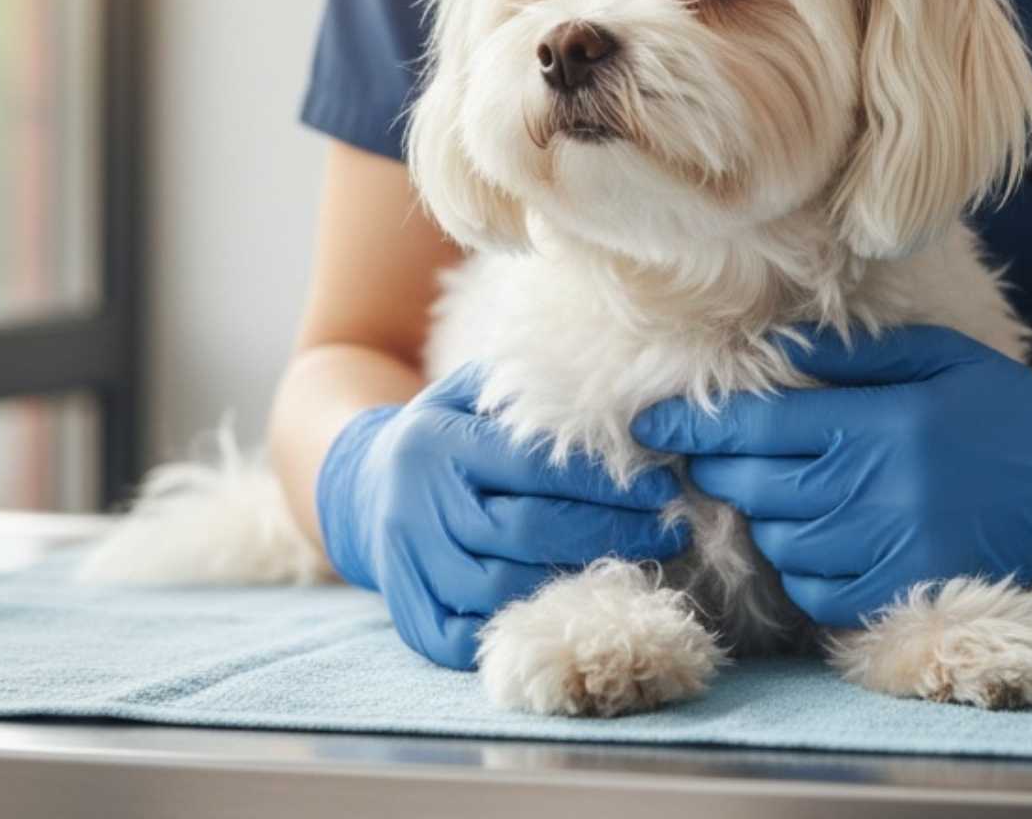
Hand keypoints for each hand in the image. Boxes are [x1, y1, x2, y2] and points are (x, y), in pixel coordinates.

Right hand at [317, 364, 687, 668]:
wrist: (364, 486)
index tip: (661, 488)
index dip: (605, 482)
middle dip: (608, 533)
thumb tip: (624, 398)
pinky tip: (572, 609)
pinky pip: (468, 639)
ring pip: (503, 589)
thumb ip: (534, 392)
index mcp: (437, 442)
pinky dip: (522, 629)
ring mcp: (409, 565)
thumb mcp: (475, 393)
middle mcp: (417, 505)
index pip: (535, 467)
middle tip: (666, 533)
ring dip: (576, 585)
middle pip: (526, 532)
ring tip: (633, 569)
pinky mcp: (408, 615)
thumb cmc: (449, 434)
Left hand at [631, 326, 1031, 627]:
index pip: (759, 425)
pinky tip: (821, 539)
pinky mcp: (906, 594)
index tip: (652, 421)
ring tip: (781, 495)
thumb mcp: (938, 357)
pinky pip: (817, 593)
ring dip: (765, 520)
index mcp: (881, 422)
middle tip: (710, 458)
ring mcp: (892, 549)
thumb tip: (774, 343)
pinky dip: (803, 571)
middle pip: (755, 488)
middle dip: (720, 473)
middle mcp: (881, 488)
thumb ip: (854, 353)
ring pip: (780, 543)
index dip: (695, 425)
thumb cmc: (1006, 411)